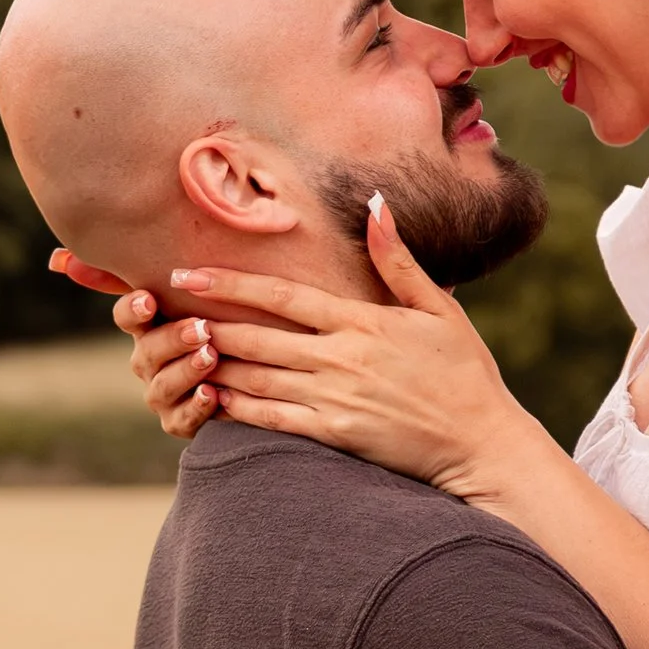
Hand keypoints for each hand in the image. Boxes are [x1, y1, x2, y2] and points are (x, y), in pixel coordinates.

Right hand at [44, 247, 219, 444]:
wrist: (257, 370)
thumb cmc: (226, 319)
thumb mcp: (209, 291)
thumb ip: (182, 263)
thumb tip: (103, 237)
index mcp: (149, 327)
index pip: (127, 316)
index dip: (133, 309)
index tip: (149, 298)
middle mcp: (149, 360)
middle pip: (146, 351)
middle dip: (172, 339)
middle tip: (201, 328)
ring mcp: (162, 394)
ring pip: (162, 386)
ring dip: (185, 371)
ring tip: (210, 357)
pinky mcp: (180, 422)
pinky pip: (181, 420)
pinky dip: (196, 408)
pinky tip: (214, 395)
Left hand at [176, 203, 536, 498]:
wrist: (483, 443)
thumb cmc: (465, 374)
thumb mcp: (440, 309)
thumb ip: (398, 261)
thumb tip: (375, 205)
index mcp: (362, 322)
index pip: (281, 295)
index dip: (230, 282)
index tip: (189, 271)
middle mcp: (340, 359)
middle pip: (256, 335)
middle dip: (205, 320)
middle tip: (165, 309)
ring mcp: (334, 399)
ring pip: (256, 378)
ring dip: (212, 363)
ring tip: (174, 350)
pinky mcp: (334, 436)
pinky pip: (271, 420)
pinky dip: (236, 409)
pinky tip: (209, 398)